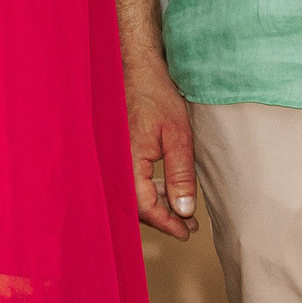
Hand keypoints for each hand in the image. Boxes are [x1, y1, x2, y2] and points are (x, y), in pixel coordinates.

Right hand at [125, 55, 198, 238]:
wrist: (136, 70)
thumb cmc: (157, 97)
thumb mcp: (178, 137)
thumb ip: (181, 176)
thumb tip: (183, 211)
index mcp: (127, 161)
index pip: (144, 206)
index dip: (166, 223)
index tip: (186, 232)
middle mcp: (114, 163)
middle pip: (135, 205)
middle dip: (162, 218)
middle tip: (188, 225)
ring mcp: (112, 158)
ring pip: (131, 194)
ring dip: (156, 204)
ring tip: (183, 209)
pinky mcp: (116, 153)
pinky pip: (129, 180)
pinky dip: (148, 189)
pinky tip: (166, 189)